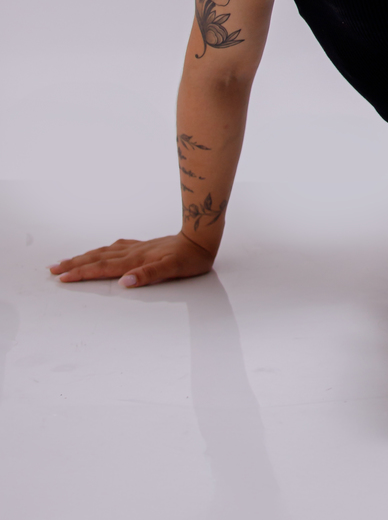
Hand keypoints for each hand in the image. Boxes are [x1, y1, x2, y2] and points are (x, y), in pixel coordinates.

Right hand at [49, 233, 216, 287]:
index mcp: (136, 260)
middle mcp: (133, 253)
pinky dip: (102, 251)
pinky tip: (102, 251)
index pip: (103, 268)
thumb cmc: (190, 257)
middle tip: (52, 269)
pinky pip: (116, 248)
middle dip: (74, 264)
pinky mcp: (144, 246)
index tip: (62, 277)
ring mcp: (137, 248)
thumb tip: (125, 282)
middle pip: (97, 258)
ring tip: (67, 261)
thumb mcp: (174, 269)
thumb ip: (149, 275)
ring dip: (84, 257)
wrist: (202, 237)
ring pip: (104, 252)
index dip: (82, 273)